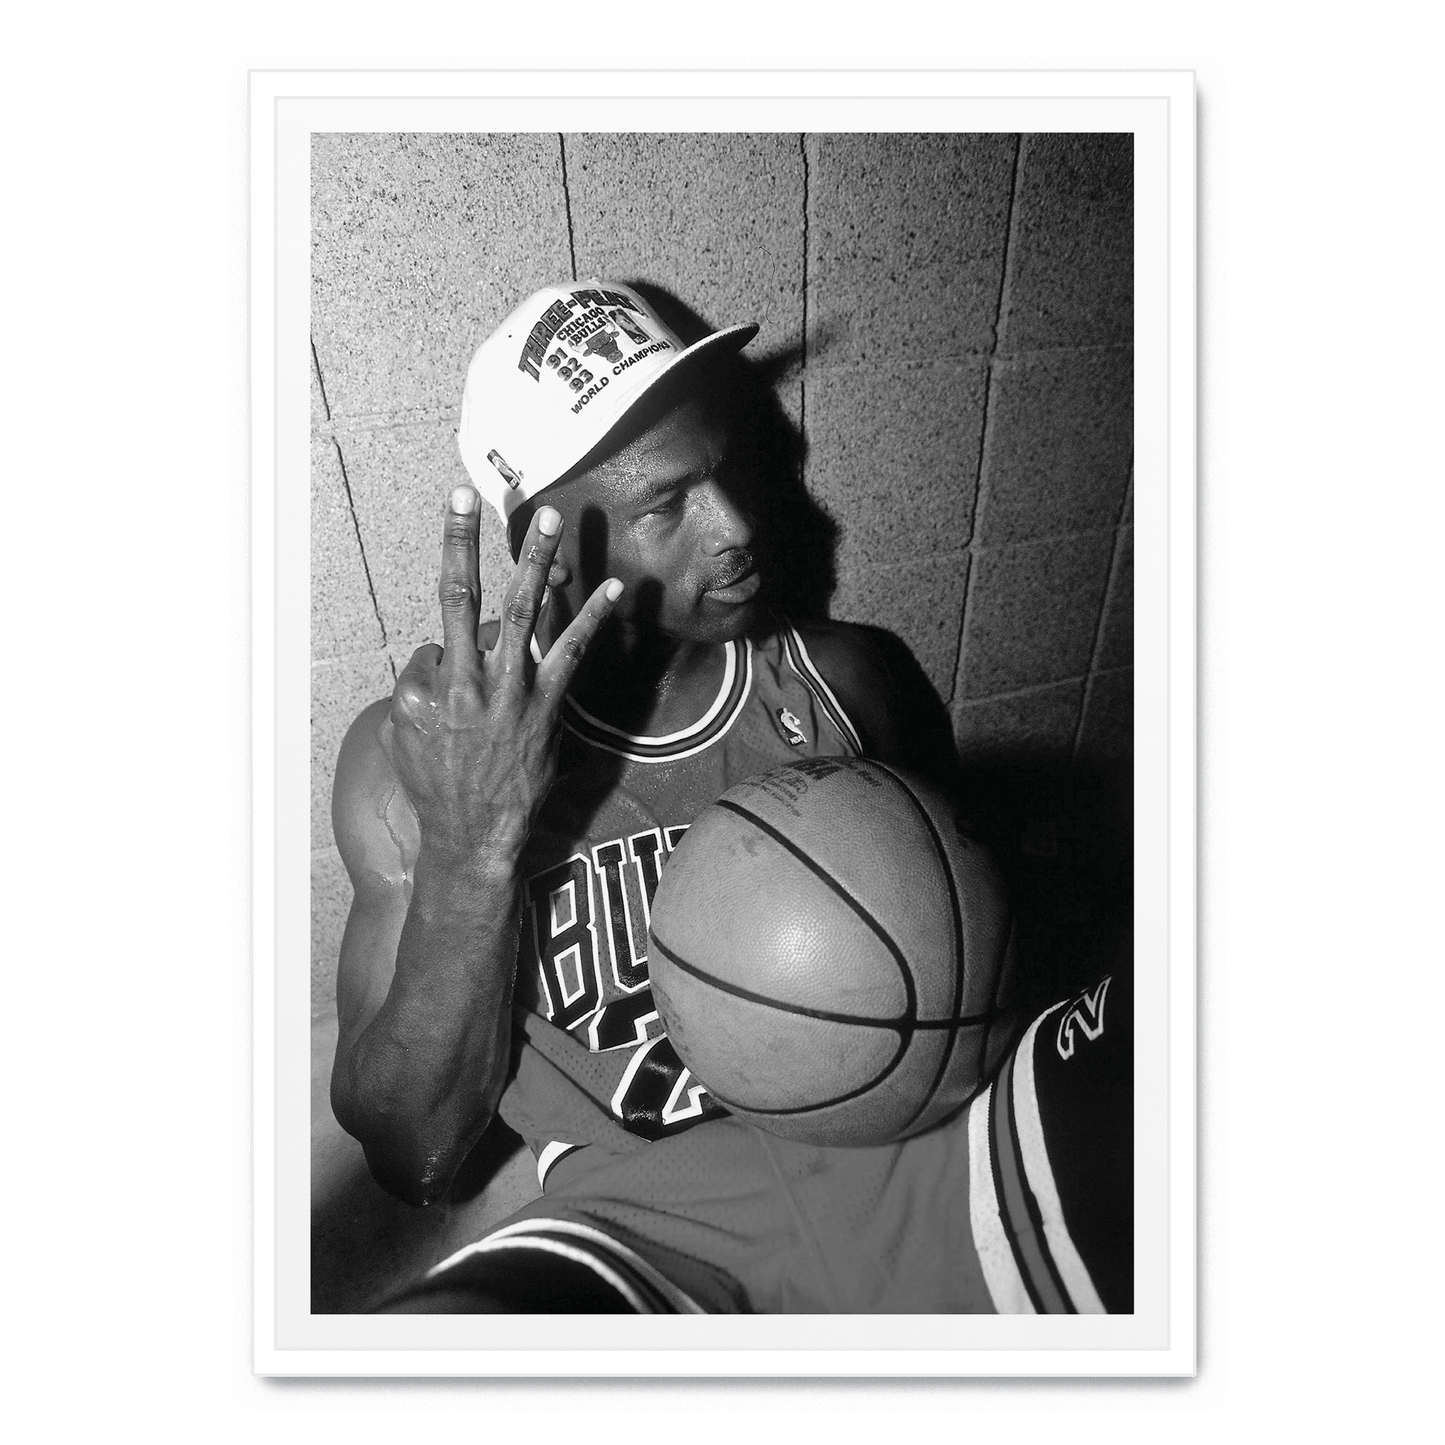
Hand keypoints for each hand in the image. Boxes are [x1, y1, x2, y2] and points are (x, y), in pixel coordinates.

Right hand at [383, 485, 621, 868]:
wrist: (474, 835)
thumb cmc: (436, 787)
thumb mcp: (402, 735)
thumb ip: (418, 686)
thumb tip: (442, 656)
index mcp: (425, 685)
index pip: (437, 634)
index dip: (448, 650)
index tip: (453, 678)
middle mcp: (465, 679)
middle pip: (461, 594)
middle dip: (462, 540)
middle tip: (467, 494)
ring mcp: (510, 690)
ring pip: (521, 609)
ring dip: (535, 560)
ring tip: (548, 518)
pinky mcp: (547, 705)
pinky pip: (572, 652)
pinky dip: (592, 617)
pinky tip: (612, 586)